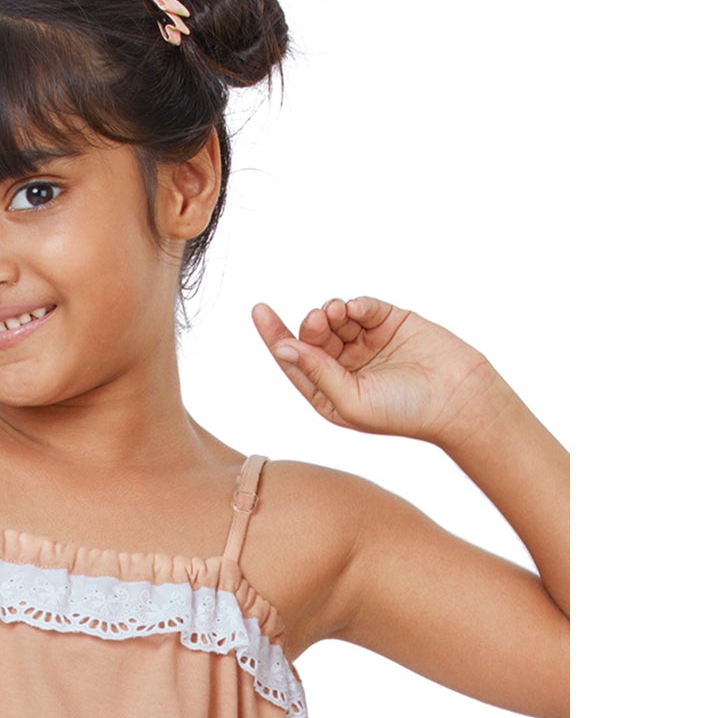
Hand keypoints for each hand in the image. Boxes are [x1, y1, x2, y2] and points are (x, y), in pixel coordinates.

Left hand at [252, 296, 500, 446]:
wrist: (458, 399)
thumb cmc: (403, 412)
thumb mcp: (349, 400)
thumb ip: (316, 373)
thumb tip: (282, 347)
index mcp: (328, 391)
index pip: (294, 361)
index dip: (274, 335)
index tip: (259, 309)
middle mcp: (344, 367)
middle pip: (312, 337)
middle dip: (309, 325)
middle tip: (317, 319)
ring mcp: (367, 344)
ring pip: (335, 319)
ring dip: (329, 312)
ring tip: (334, 313)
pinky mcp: (390, 323)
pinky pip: (363, 307)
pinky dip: (355, 305)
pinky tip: (354, 310)